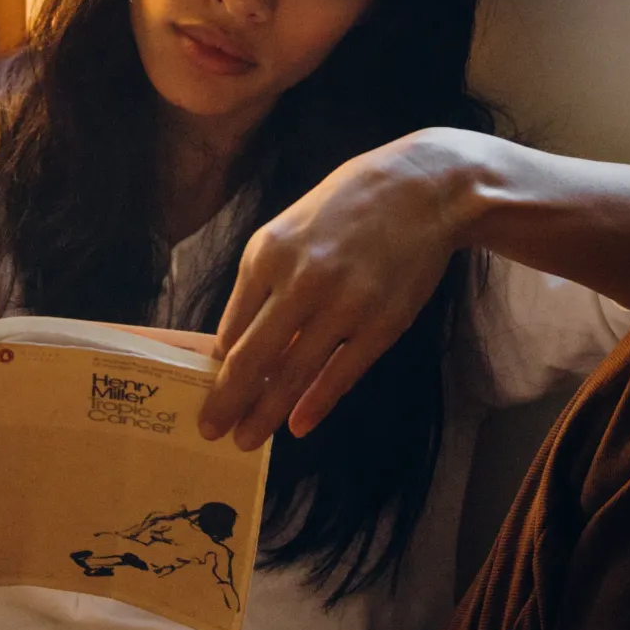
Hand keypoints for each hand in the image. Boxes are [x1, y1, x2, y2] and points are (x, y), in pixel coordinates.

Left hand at [199, 135, 472, 450]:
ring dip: (265, 413)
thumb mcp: (290, 227)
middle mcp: (300, 281)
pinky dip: (316, 404)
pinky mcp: (382, 323)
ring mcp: (344, 305)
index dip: (217, 368)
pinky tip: (298, 425)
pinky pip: (341, 374)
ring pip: (293, 374)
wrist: (423, 189)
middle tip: (210, 430)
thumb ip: (262, 278)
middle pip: (252, 358)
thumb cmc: (350, 205)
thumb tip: (238, 338)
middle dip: (227, 401)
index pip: (232, 326)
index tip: (207, 393)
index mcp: (268, 253)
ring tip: (246, 440)